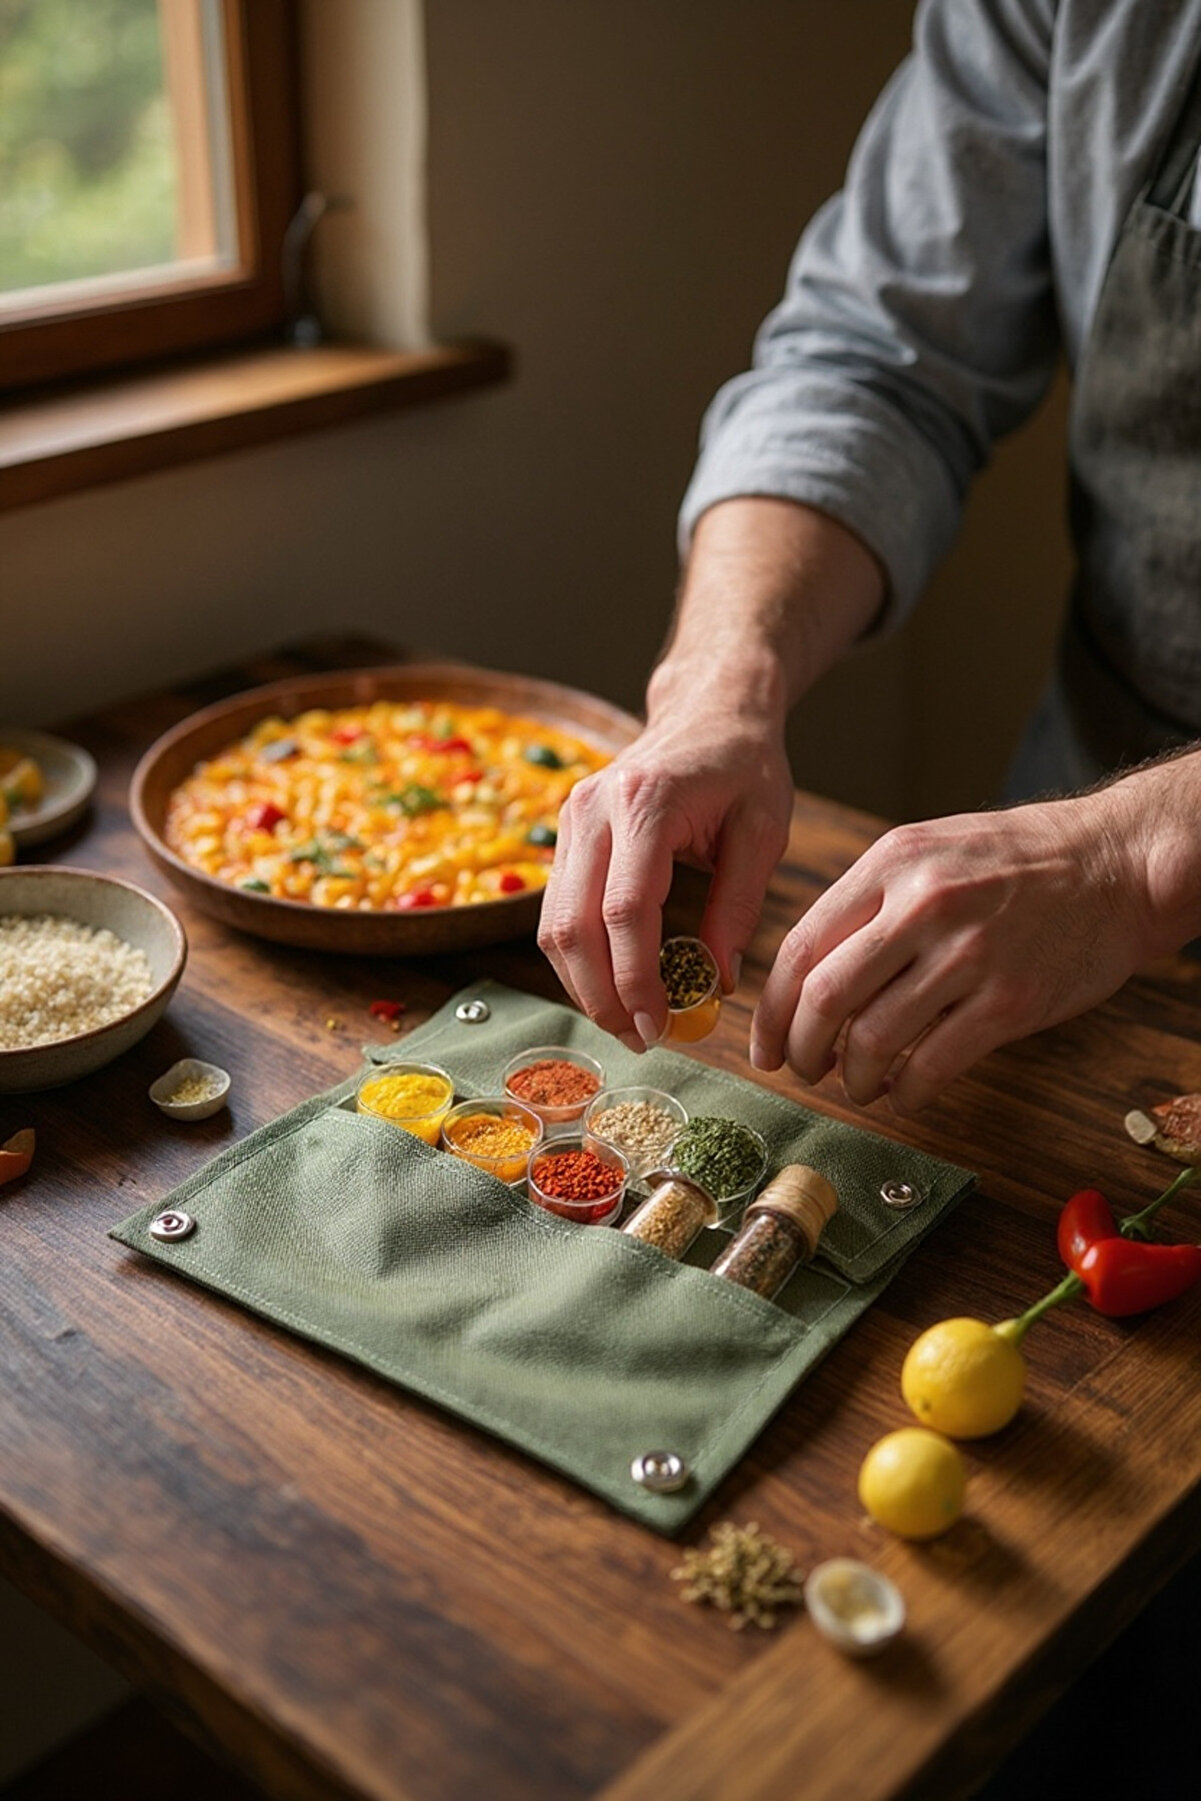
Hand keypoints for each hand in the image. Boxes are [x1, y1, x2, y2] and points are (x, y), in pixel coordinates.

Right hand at [538, 682, 792, 1049]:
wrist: (709, 709)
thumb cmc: (745, 764)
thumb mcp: (763, 830)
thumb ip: (739, 905)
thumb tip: (717, 981)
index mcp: (647, 802)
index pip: (624, 910)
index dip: (635, 978)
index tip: (658, 1025)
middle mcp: (594, 809)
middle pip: (573, 925)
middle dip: (601, 995)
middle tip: (639, 1039)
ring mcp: (571, 819)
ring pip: (553, 924)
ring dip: (583, 984)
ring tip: (625, 1022)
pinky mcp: (567, 833)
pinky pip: (556, 910)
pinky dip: (578, 957)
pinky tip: (611, 984)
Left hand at [750, 791, 1153, 1113]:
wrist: (1117, 863)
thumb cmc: (1019, 862)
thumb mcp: (929, 852)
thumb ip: (868, 903)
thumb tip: (805, 977)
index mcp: (890, 864)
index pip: (800, 948)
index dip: (772, 1010)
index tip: (765, 1045)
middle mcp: (923, 906)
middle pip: (826, 998)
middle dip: (802, 1050)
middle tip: (805, 1070)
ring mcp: (968, 955)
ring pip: (874, 1039)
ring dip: (853, 1078)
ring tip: (858, 1084)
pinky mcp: (1009, 1001)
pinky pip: (932, 1065)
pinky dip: (906, 1092)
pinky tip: (904, 1092)